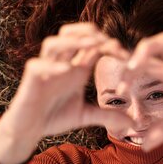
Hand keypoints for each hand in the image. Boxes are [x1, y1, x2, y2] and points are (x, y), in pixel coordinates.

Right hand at [3, 22, 133, 139]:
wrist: (29, 130)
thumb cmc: (54, 117)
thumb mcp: (85, 115)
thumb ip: (107, 116)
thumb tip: (132, 124)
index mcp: (75, 69)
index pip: (92, 47)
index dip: (109, 45)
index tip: (126, 56)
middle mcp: (61, 65)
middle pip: (72, 34)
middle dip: (90, 33)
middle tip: (109, 42)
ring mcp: (45, 70)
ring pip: (53, 43)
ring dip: (72, 41)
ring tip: (91, 45)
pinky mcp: (31, 80)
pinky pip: (37, 66)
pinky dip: (51, 65)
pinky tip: (66, 69)